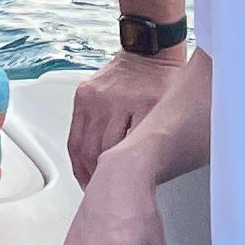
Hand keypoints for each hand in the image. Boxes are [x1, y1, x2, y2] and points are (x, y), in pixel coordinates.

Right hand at [68, 49, 176, 183]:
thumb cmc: (163, 82)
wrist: (149, 50)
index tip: (119, 192)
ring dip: (84, 169)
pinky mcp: (83, 95)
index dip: (118, 177)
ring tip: (91, 185)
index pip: (121, 153)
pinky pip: (75, 132)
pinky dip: (77, 152)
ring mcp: (94, 97)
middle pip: (98, 152)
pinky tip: (83, 165)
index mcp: (141, 105)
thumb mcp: (169, 112)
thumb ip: (156, 140)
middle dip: (98, 178)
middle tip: (103, 193)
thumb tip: (146, 172)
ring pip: (82, 145)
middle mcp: (113, 100)